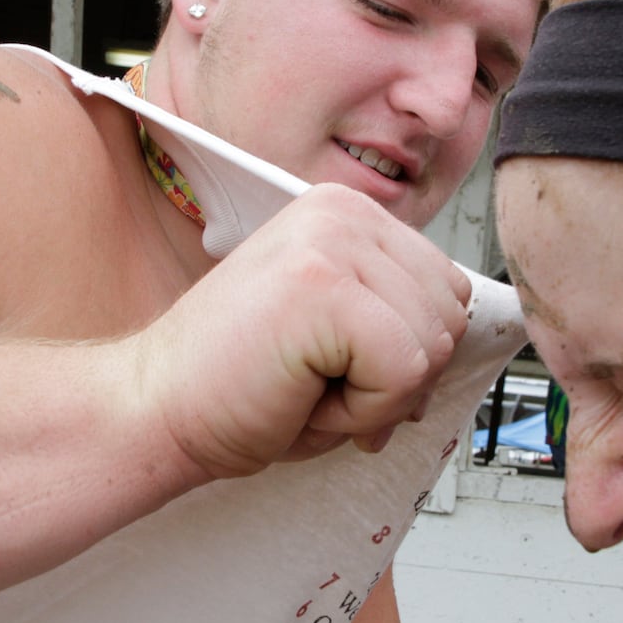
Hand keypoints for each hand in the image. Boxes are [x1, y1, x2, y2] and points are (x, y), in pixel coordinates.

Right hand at [129, 183, 470, 480]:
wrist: (155, 409)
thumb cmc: (246, 384)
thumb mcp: (348, 338)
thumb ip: (408, 324)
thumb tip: (467, 339)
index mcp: (354, 214)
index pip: (451, 293)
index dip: (409, 354)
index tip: (339, 366)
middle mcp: (346, 211)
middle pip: (452, 317)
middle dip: (399, 377)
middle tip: (316, 379)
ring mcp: (332, 242)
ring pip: (434, 346)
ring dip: (378, 396)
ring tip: (305, 383)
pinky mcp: (322, 285)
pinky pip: (406, 370)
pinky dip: (363, 410)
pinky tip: (302, 395)